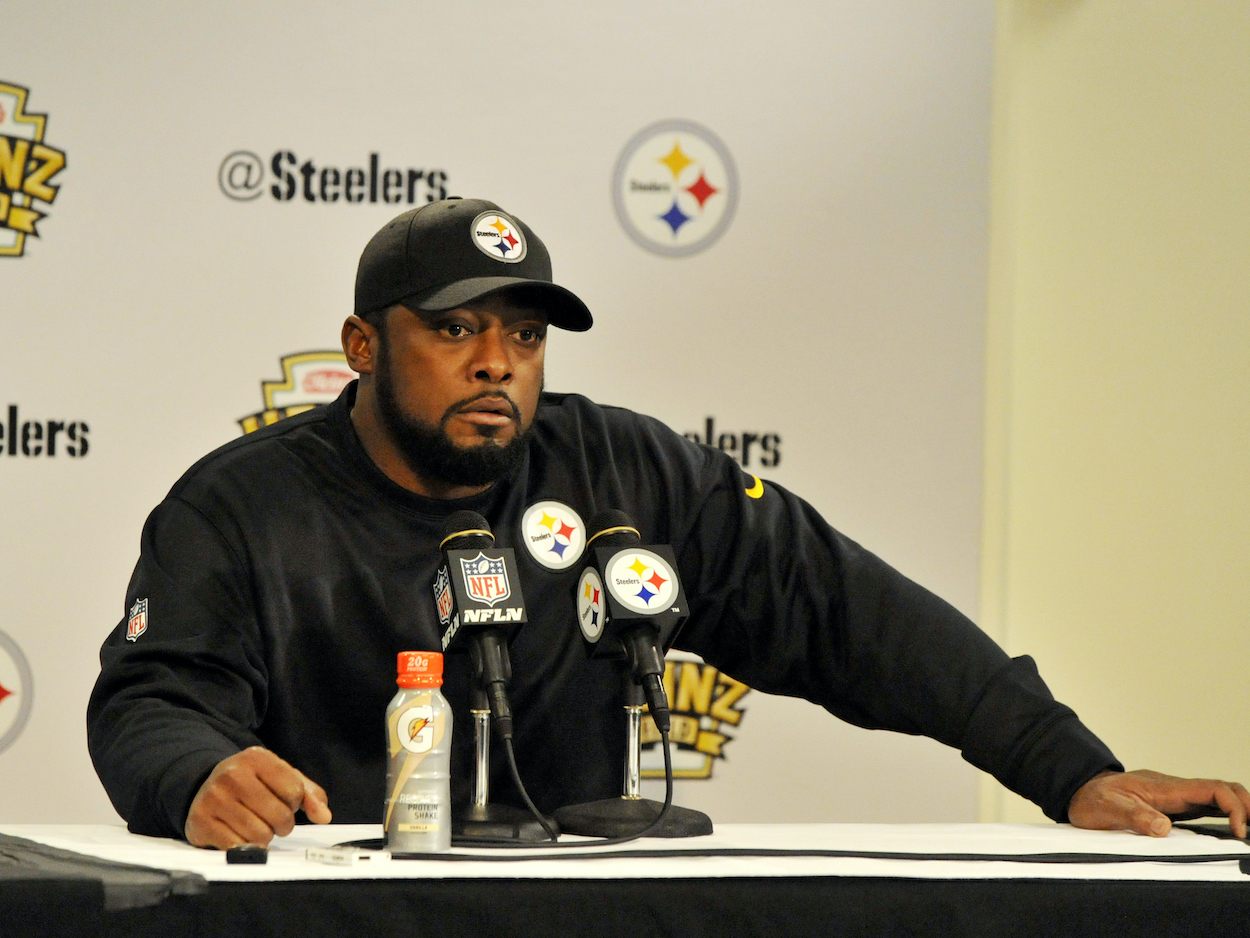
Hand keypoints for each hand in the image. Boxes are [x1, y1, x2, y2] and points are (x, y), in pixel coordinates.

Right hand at [184, 746, 331, 848]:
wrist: (204, 787)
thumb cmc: (252, 784)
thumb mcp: (281, 778)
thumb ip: (309, 794)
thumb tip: (324, 816)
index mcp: (256, 758)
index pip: (295, 791)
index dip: (295, 803)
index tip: (284, 801)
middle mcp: (232, 774)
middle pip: (280, 815)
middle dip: (282, 824)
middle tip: (272, 819)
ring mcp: (214, 798)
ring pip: (260, 835)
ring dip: (264, 836)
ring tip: (255, 824)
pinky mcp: (200, 822)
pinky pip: (238, 847)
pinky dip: (245, 846)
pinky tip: (239, 834)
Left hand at [1068, 769, 1249, 837]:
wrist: (1080, 790)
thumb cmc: (1092, 798)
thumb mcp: (1106, 808)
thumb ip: (1134, 816)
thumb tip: (1163, 827)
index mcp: (1164, 787)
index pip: (1212, 788)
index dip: (1234, 807)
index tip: (1238, 831)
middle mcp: (1175, 789)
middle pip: (1223, 788)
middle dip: (1247, 805)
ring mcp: (1176, 797)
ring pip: (1217, 796)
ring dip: (1239, 809)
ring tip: (1249, 832)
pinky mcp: (1173, 807)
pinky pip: (1206, 806)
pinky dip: (1226, 815)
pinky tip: (1232, 830)